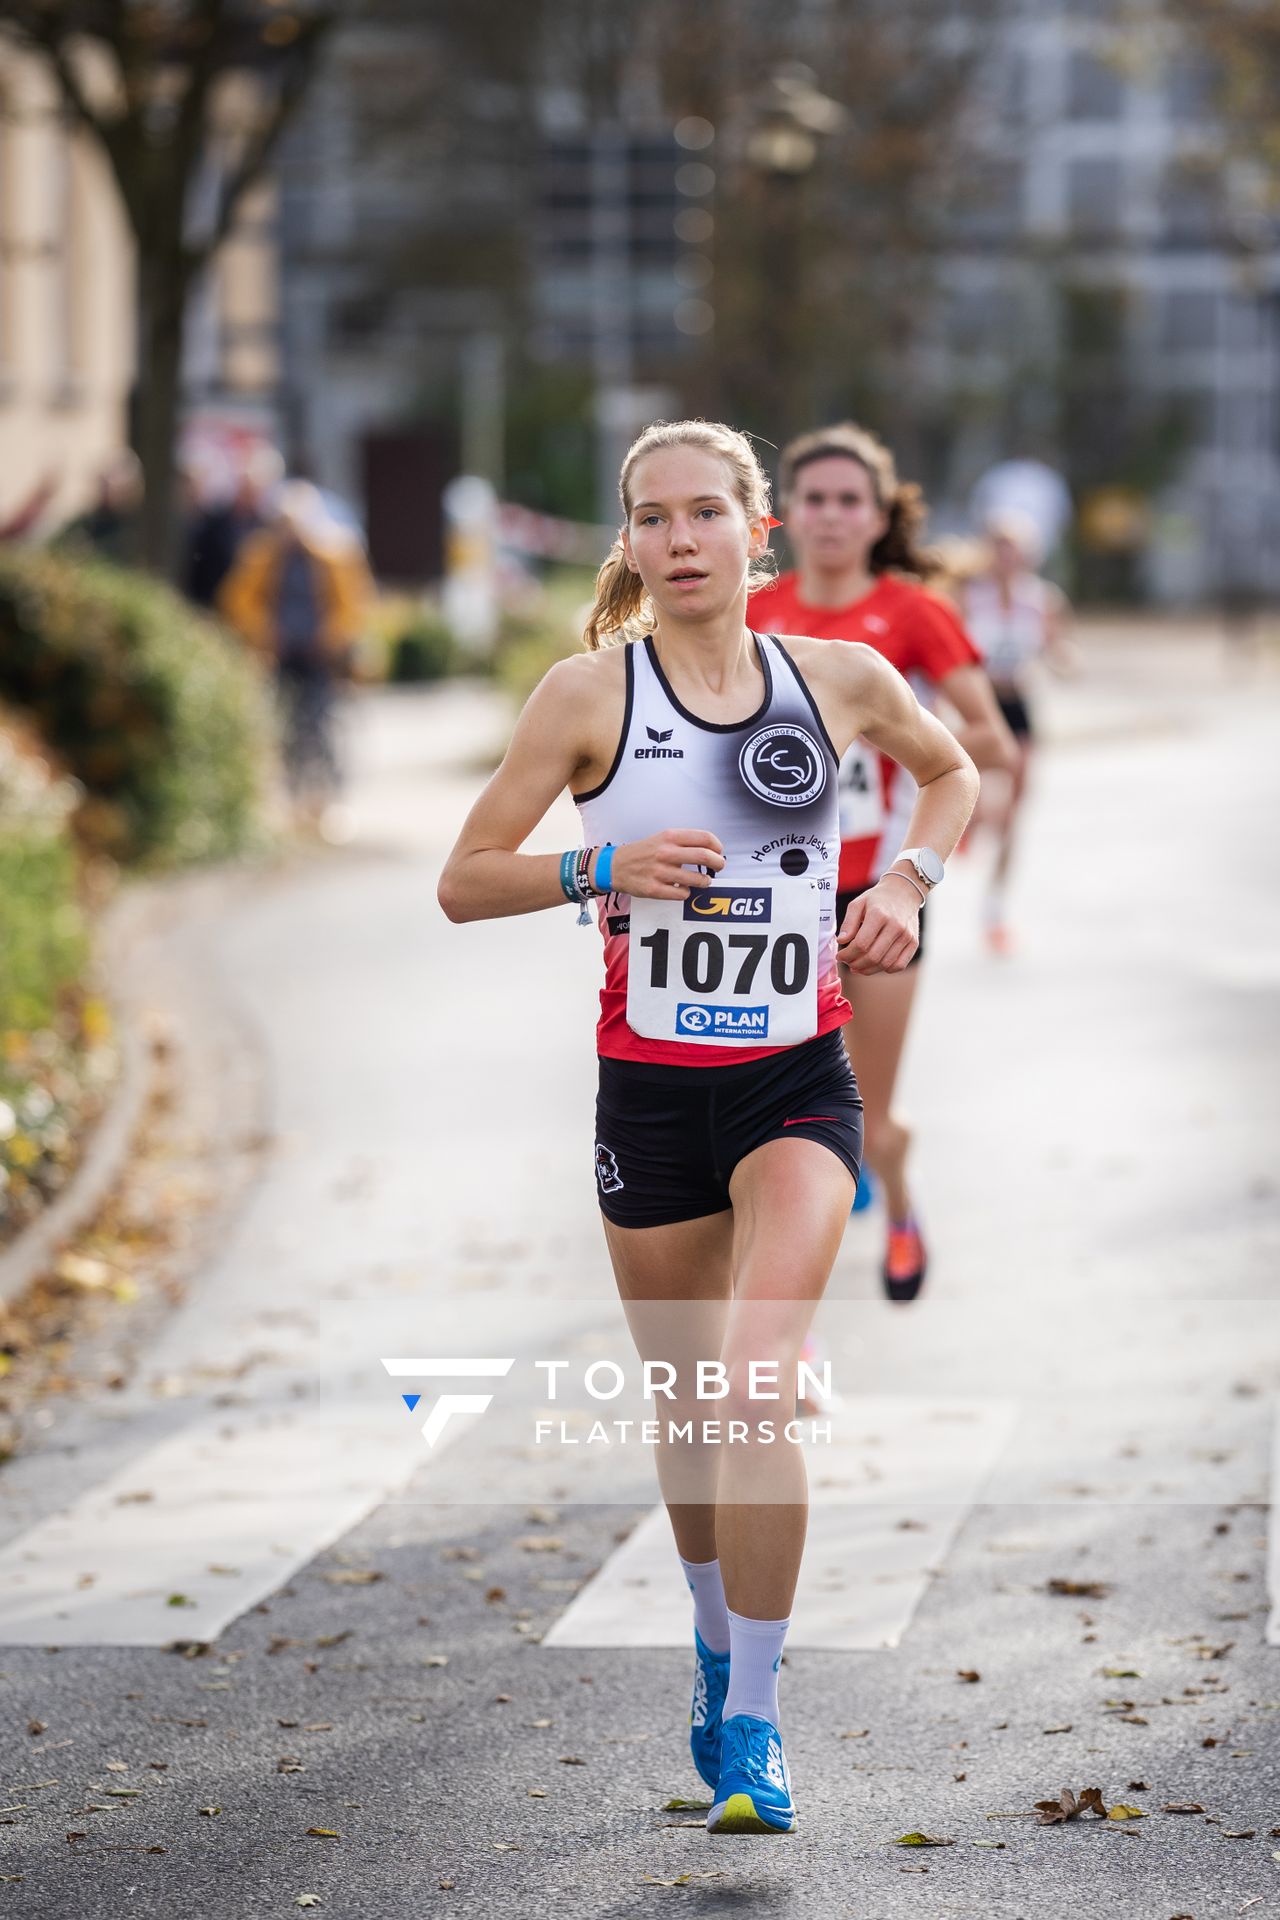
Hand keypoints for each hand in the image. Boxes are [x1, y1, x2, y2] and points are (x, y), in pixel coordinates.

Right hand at [611, 829, 725, 899]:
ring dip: (705, 882)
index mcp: (670, 836)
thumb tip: (711, 851)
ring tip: (703, 882)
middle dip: (718, 863)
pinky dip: (686, 893)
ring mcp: (660, 872)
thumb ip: (684, 842)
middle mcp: (665, 852)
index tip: (719, 852)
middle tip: (719, 867)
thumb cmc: (644, 852)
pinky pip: (682, 894)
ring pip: (696, 879)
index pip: (705, 838)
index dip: (717, 846)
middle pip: (705, 857)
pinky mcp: (654, 889)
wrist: (615, 866)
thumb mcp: (663, 838)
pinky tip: (682, 889)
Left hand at [837, 876, 918, 974]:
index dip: (847, 955)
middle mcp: (896, 926)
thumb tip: (841, 941)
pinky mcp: (913, 942)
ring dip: (868, 970)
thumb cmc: (877, 899)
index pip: (861, 944)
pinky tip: (875, 965)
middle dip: (856, 964)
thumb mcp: (858, 904)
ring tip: (858, 966)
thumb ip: (848, 923)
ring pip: (885, 964)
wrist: (903, 892)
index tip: (840, 956)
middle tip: (848, 963)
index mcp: (879, 915)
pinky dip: (885, 969)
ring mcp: (906, 935)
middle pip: (873, 956)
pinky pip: (899, 965)